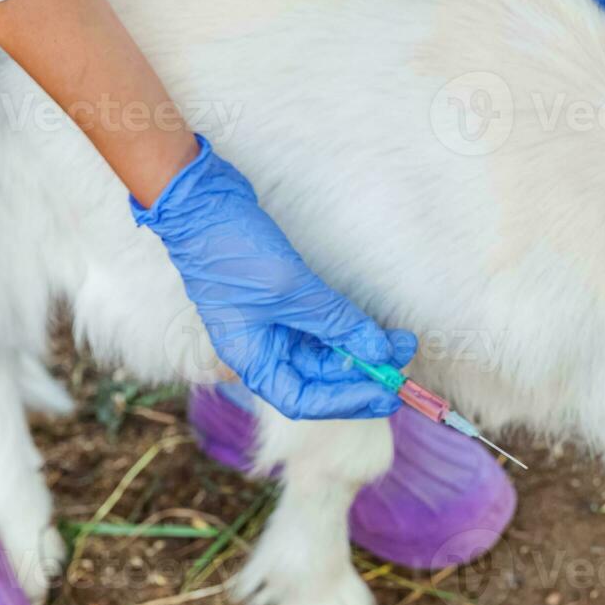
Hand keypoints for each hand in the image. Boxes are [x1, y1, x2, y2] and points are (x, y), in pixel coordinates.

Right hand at [132, 137, 415, 419]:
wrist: (200, 203)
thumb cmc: (231, 251)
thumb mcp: (290, 289)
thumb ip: (335, 322)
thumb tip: (378, 352)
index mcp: (252, 359)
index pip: (303, 400)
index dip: (346, 401)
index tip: (384, 393)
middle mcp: (262, 349)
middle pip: (319, 378)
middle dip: (363, 372)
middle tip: (404, 359)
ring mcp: (272, 325)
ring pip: (325, 352)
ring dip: (362, 349)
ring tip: (401, 341)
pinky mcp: (283, 302)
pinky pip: (321, 327)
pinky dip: (348, 329)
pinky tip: (375, 328)